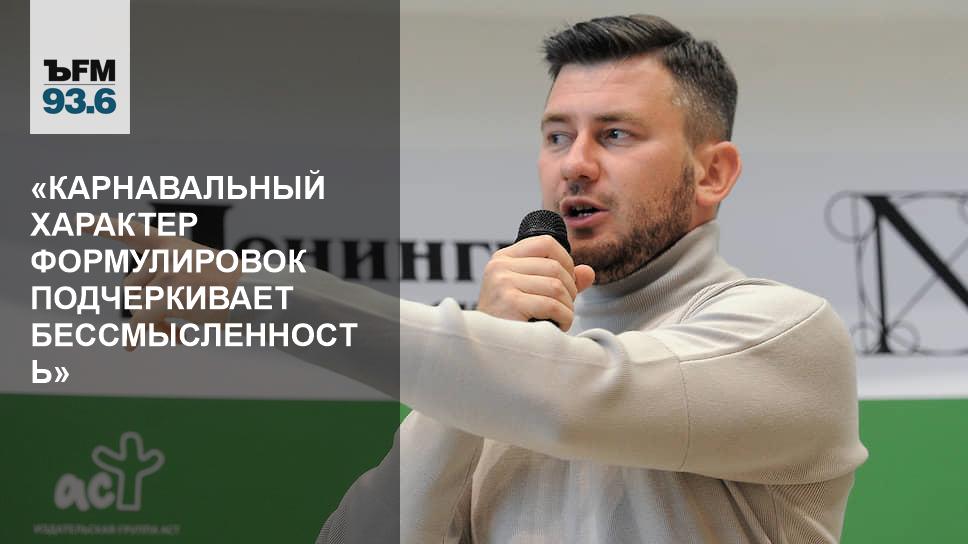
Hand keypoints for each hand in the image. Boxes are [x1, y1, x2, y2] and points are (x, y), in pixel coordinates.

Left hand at [88, 220, 241, 349]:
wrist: (256, 293)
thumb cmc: (232, 290)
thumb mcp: (197, 275)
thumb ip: (167, 284)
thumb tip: (137, 326)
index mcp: (171, 245)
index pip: (132, 232)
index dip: (105, 226)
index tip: (79, 222)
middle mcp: (165, 254)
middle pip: (131, 286)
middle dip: (143, 307)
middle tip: (167, 325)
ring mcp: (166, 272)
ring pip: (136, 305)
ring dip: (151, 323)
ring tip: (175, 331)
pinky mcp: (169, 294)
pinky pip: (142, 321)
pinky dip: (137, 335)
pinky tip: (131, 347)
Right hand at [477, 235, 594, 330]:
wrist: (490, 350)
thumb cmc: (511, 323)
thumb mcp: (535, 294)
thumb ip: (561, 281)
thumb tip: (588, 272)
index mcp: (503, 258)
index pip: (546, 243)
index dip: (566, 261)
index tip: (567, 283)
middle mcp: (499, 266)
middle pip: (555, 266)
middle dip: (570, 290)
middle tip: (564, 309)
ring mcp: (502, 282)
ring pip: (556, 286)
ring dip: (567, 307)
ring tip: (560, 320)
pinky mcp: (509, 302)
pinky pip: (552, 305)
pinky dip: (563, 318)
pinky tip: (556, 327)